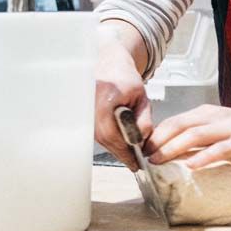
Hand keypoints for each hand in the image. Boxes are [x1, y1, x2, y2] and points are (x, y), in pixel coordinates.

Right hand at [94, 31, 152, 170]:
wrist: (110, 67)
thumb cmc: (126, 80)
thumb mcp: (142, 98)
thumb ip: (144, 120)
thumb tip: (141, 142)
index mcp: (106, 100)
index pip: (112, 133)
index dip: (124, 151)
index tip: (135, 162)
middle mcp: (91, 107)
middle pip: (105, 139)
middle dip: (120, 153)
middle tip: (134, 164)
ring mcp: (87, 112)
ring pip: (101, 138)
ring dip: (115, 148)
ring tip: (130, 156)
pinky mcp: (87, 117)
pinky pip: (98, 133)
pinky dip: (110, 141)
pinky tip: (121, 145)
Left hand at [147, 105, 230, 168]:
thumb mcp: (221, 132)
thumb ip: (200, 139)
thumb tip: (171, 153)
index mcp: (207, 113)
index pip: (174, 121)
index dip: (155, 134)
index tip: (139, 149)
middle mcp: (216, 116)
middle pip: (180, 125)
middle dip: (158, 140)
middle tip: (142, 156)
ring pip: (196, 134)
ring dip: (174, 148)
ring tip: (158, 160)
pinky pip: (222, 148)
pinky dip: (204, 156)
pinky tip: (192, 166)